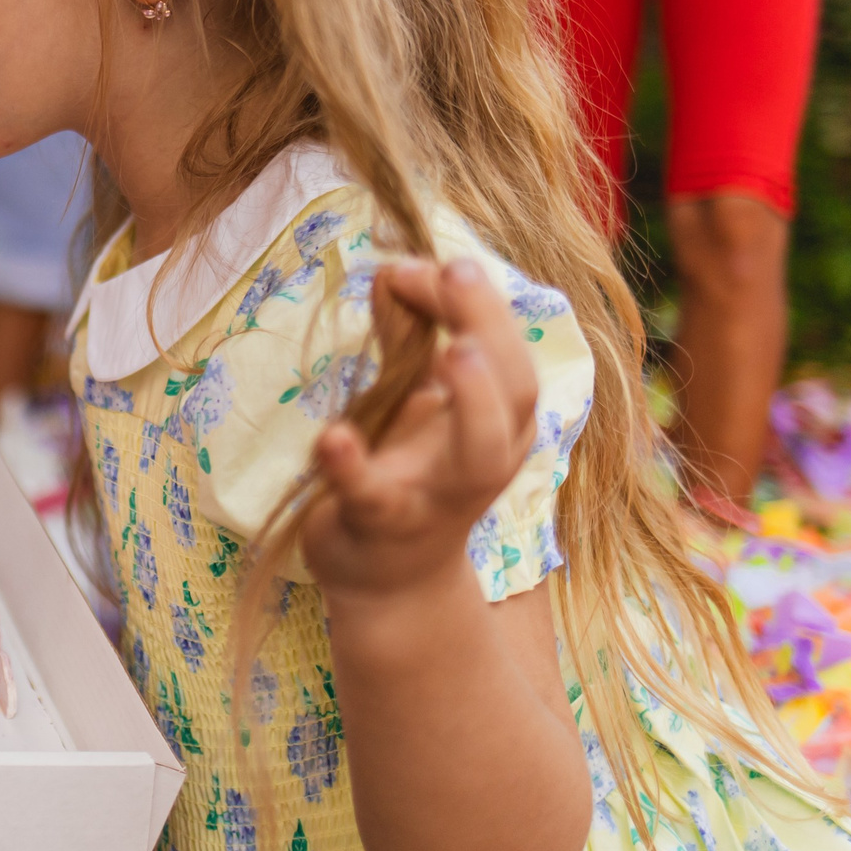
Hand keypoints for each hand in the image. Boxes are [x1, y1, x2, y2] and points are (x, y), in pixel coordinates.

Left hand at [298, 259, 539, 604]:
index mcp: (501, 420)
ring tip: (448, 352)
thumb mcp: (410, 399)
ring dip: (472, 400)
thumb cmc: (407, 476)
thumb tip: (393, 271)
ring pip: (482, 454)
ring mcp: (438, 497)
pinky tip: (334, 436)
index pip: (504, 348)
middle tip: (457, 272)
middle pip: (517, 391)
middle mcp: (484, 458)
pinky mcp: (381, 527)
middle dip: (491, 327)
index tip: (414, 266)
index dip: (471, 299)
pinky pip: (375, 499)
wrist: (388, 584)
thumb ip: (406, 335)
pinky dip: (355, 467)